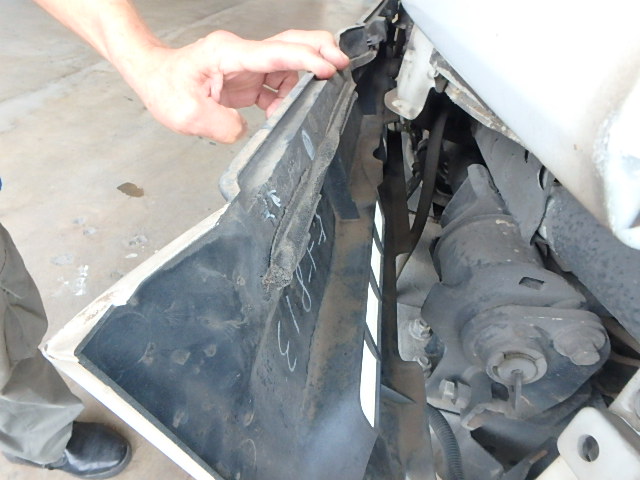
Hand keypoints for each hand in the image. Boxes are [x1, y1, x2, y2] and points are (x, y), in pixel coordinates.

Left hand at [125, 30, 349, 142]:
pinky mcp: (249, 78)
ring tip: (308, 105)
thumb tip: (247, 130)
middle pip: (291, 43)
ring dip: (305, 82)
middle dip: (320, 50)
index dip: (306, 59)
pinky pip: (278, 84)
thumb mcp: (186, 114)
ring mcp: (248, 65)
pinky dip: (288, 99)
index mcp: (229, 53)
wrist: (154, 77)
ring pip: (289, 64)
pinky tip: (284, 114)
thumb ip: (222, 125)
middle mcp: (243, 54)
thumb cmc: (164, 86)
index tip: (330, 68)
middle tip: (341, 65)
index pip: (276, 52)